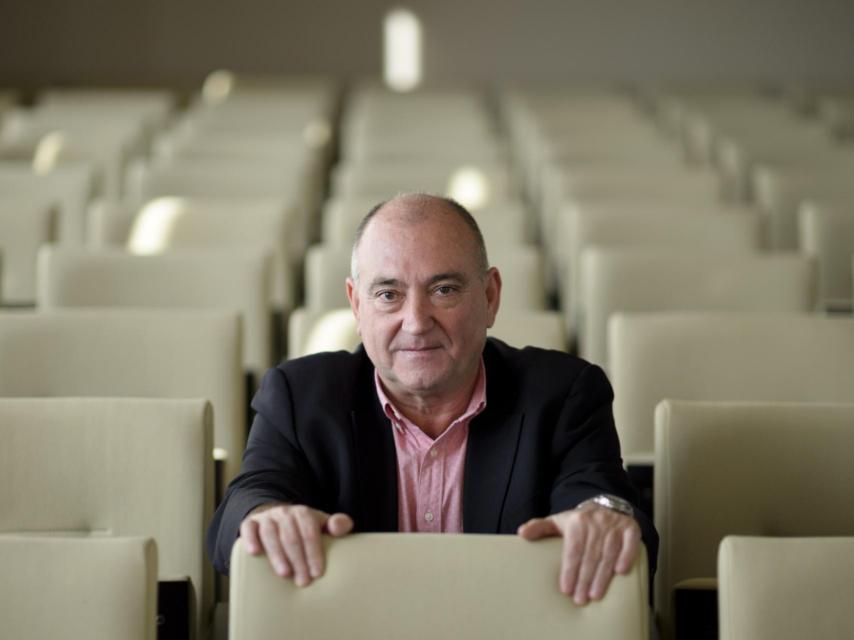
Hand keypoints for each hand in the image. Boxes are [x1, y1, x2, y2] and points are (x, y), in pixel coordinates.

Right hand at [239, 503, 353, 586]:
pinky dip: (250, 539)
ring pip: (270, 534)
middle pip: (291, 536)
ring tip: (285, 574)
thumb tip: (342, 526)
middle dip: (298, 560)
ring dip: (277, 554)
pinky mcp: (250, 523)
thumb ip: (337, 525)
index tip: (317, 573)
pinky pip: (248, 528)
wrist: (278, 519)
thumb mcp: (322, 526)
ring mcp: (266, 517)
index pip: (310, 532)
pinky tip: (255, 552)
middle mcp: (284, 512)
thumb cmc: (304, 529)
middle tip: (303, 581)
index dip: (314, 553)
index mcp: (303, 512)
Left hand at [517, 504, 639, 604]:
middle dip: (584, 580)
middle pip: (590, 556)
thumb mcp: (558, 521)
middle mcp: (596, 523)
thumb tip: (521, 533)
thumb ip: (539, 527)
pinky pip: (630, 543)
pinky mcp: (631, 528)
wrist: (605, 505)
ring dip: (603, 576)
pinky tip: (620, 572)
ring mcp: (615, 525)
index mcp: (577, 522)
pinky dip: (626, 556)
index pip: (573, 550)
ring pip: (608, 553)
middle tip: (580, 599)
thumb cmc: (578, 521)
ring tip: (595, 595)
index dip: (569, 571)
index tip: (566, 590)